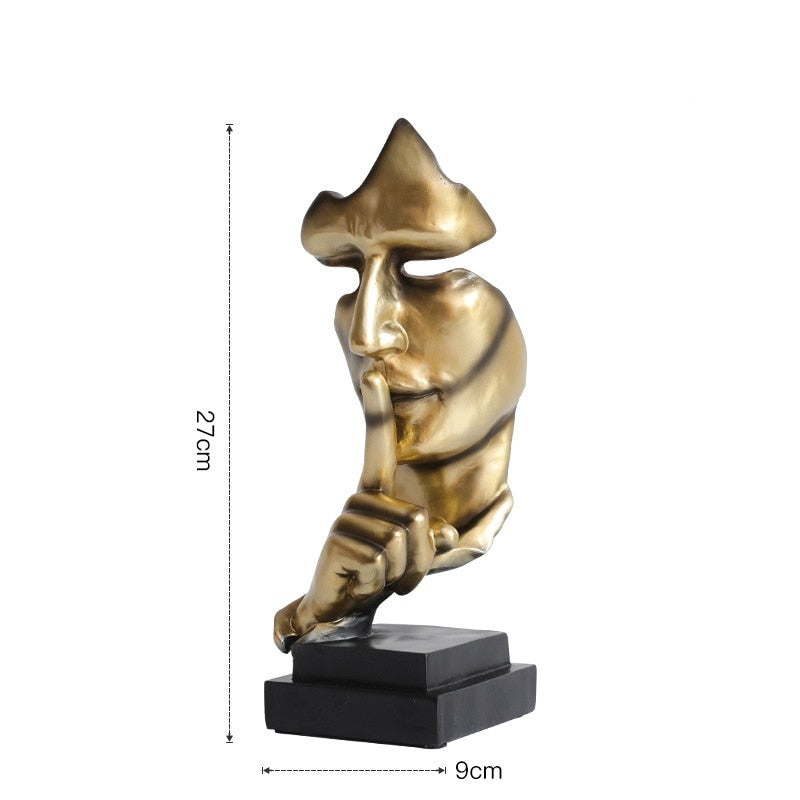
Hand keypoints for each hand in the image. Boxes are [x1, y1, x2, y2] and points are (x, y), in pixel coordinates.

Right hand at [274, 370, 455, 651]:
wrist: (342, 610)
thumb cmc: (387, 577)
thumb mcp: (434, 554)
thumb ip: (478, 532)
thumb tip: (508, 497)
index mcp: (380, 491)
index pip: (378, 444)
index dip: (377, 408)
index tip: (372, 373)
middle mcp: (362, 496)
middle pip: (418, 519)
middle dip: (421, 560)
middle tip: (396, 571)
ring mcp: (349, 516)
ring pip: (404, 539)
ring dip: (404, 572)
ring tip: (381, 576)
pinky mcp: (340, 539)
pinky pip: (386, 557)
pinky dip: (386, 580)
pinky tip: (365, 581)